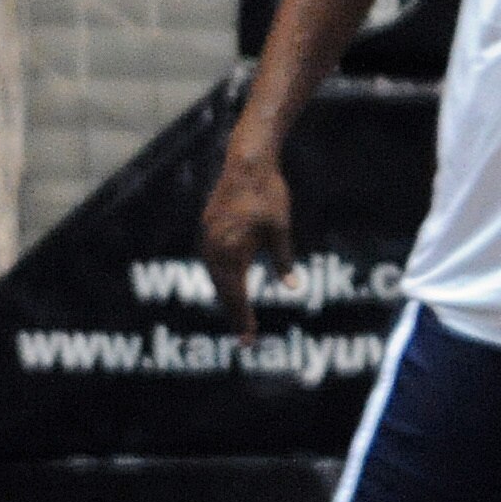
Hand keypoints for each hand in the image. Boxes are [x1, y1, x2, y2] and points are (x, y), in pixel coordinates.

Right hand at [200, 148, 294, 338]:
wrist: (248, 163)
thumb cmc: (268, 194)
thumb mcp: (280, 229)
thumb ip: (283, 259)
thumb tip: (292, 287)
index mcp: (231, 250)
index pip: (236, 293)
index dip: (242, 317)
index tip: (249, 339)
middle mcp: (214, 246)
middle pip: (222, 290)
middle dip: (234, 314)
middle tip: (245, 338)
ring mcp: (208, 237)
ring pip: (215, 277)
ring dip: (226, 297)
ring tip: (238, 317)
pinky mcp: (209, 228)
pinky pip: (212, 261)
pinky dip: (221, 279)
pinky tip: (230, 286)